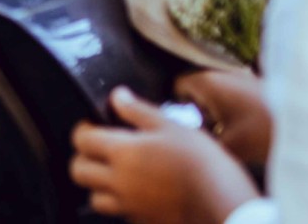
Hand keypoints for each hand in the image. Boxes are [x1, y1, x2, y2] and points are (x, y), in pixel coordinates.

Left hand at [71, 87, 261, 222]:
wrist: (229, 207)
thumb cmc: (204, 164)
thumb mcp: (173, 127)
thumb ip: (138, 111)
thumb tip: (117, 96)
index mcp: (123, 153)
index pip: (81, 140)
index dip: (84, 129)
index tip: (96, 124)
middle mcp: (120, 182)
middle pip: (78, 171)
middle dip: (84, 157)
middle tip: (101, 148)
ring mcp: (131, 206)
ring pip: (94, 197)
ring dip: (98, 184)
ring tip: (117, 172)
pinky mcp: (144, 222)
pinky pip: (120, 213)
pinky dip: (121, 203)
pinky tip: (140, 191)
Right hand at [175, 69, 273, 171]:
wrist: (304, 125)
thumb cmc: (260, 133)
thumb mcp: (226, 145)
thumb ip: (201, 142)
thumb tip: (190, 142)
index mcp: (208, 82)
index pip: (179, 85)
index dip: (180, 105)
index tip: (191, 123)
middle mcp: (222, 72)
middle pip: (199, 86)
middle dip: (201, 106)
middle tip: (212, 128)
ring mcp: (242, 74)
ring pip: (219, 87)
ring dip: (220, 104)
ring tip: (232, 126)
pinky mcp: (259, 80)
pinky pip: (237, 88)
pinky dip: (237, 101)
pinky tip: (249, 120)